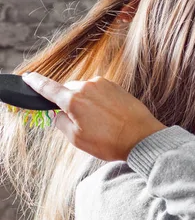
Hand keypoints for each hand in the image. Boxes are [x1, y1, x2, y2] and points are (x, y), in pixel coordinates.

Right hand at [21, 73, 166, 160]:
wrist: (142, 137)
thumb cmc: (110, 141)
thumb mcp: (77, 138)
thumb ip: (61, 122)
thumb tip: (58, 113)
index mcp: (74, 99)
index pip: (48, 88)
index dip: (36, 83)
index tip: (28, 78)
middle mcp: (88, 86)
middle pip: (68, 91)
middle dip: (69, 104)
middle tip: (81, 124)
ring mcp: (104, 84)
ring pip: (85, 91)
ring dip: (86, 104)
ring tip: (100, 124)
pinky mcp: (117, 86)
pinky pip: (100, 92)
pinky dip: (99, 103)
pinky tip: (108, 118)